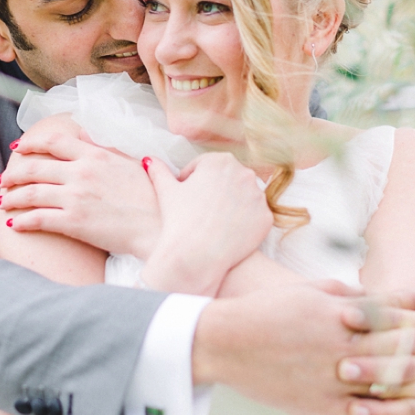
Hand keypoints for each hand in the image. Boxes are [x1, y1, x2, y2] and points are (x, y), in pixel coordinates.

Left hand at [0, 116, 159, 257]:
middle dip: (13, 174)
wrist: (159, 226)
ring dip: (12, 197)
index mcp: (95, 155)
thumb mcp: (130, 163)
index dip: (30, 143)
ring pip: (31, 193)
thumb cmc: (152, 195)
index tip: (18, 148)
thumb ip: (104, 148)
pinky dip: (22, 220)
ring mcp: (76, 197)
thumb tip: (85, 134)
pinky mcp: (74, 222)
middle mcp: (81, 173)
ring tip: (4, 202)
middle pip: (35, 168)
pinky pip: (39, 219)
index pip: (53, 142)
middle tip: (4, 179)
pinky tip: (14, 224)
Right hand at [140, 154, 272, 295]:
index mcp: (220, 160)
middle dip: (214, 191)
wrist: (196, 255)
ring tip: (214, 222)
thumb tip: (148, 160)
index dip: (192, 182)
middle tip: (200, 211)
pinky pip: (255, 217)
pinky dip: (245, 223)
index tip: (186, 197)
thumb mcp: (166, 191)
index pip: (205, 167)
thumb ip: (158, 171)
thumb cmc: (178, 220)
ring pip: (243, 197)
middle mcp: (244, 173)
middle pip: (227, 180)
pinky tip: (228, 232)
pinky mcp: (266, 218)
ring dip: (232, 205)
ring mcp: (258, 196)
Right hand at [192, 286, 414, 414]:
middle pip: (396, 350)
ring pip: (384, 388)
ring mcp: (328, 380)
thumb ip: (348, 297)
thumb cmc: (267, 311)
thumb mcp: (310, 291)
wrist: (226, 343)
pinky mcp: (316, 406)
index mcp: (336, 316)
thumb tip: (378, 298)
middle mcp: (337, 348)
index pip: (391, 316)